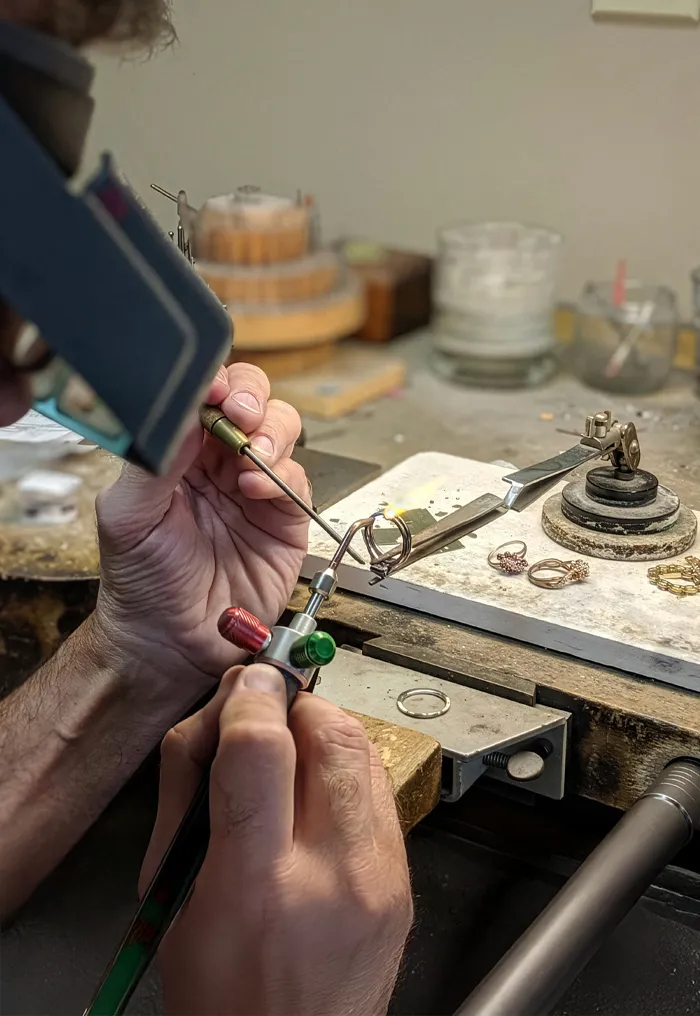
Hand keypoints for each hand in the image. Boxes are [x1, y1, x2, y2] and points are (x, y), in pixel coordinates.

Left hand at [95, 364, 308, 704]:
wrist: (172, 643)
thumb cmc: (142, 582)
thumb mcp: (128, 515)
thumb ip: (154, 460)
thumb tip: (182, 411)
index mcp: (178, 452)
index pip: (203, 396)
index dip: (213, 383)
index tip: (211, 390)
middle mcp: (219, 463)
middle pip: (251, 400)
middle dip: (251, 397)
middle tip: (239, 412)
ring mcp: (255, 488)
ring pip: (282, 430)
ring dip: (272, 432)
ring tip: (252, 456)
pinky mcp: (285, 518)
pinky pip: (298, 479)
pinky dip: (283, 476)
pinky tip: (256, 490)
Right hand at [141, 665, 412, 1015]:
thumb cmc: (224, 1000)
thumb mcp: (177, 903)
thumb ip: (197, 800)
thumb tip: (228, 718)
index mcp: (255, 888)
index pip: (259, 749)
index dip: (249, 700)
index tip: (242, 688)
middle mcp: (332, 878)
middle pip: (332, 733)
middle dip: (296, 704)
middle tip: (267, 711)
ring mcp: (381, 880)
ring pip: (366, 752)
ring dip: (325, 731)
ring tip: (290, 749)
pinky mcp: (403, 884)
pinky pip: (380, 792)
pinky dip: (348, 770)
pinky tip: (318, 791)